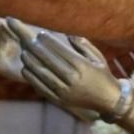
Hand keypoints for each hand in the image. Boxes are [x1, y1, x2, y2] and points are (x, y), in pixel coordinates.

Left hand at [6, 18, 130, 120]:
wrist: (108, 101)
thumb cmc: (103, 75)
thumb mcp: (97, 57)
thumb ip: (82, 44)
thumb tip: (68, 32)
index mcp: (82, 67)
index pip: (61, 51)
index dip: (49, 42)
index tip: (41, 33)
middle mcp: (72, 80)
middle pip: (49, 61)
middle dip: (37, 49)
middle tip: (28, 40)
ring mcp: (65, 92)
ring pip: (43, 75)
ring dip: (31, 62)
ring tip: (24, 52)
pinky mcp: (59, 101)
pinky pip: (42, 88)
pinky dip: (32, 78)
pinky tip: (26, 69)